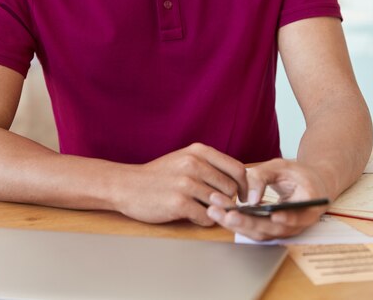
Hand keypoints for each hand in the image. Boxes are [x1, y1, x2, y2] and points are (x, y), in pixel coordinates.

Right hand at [114, 143, 247, 225]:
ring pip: (220, 204)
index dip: (244, 186)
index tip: (243, 196)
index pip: (237, 169)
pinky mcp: (179, 203)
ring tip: (202, 209)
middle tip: (217, 205)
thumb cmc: (159, 175)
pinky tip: (194, 215)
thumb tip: (240, 179)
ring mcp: (186, 183)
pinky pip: (206, 217)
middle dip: (228, 200)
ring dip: (216, 211)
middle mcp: (194, 164)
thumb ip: (210, 165)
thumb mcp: (184, 158)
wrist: (128, 185)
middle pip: (231, 189)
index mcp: (199, 151)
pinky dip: (205, 220)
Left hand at [206, 158, 329, 240]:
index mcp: (309, 204)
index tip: (274, 214)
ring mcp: (283, 230)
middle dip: (248, 222)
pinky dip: (236, 223)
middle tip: (227, 214)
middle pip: (272, 228)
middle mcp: (298, 223)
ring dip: (236, 224)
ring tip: (215, 210)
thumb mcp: (282, 166)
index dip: (287, 218)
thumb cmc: (296, 174)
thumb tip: (250, 198)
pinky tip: (220, 211)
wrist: (306, 185)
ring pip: (260, 232)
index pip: (299, 216)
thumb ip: (264, 176)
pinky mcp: (270, 230)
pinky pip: (253, 230)